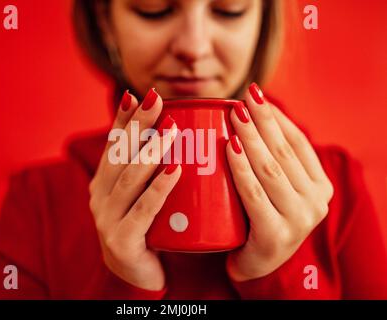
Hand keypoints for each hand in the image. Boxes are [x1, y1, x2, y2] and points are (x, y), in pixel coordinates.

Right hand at [89, 89, 180, 290]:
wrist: (137, 274)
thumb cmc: (147, 228)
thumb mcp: (142, 194)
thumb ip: (150, 169)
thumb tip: (176, 132)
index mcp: (103, 182)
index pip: (112, 144)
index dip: (123, 118)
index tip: (137, 94)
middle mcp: (99, 196)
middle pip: (119, 154)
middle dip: (137, 125)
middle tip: (155, 99)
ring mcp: (106, 218)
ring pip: (129, 179)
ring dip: (150, 151)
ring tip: (172, 130)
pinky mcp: (121, 240)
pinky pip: (142, 211)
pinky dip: (159, 189)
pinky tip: (175, 170)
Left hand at [225, 84, 333, 281]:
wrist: (255, 265)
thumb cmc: (260, 218)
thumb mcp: (275, 188)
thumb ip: (272, 159)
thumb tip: (247, 112)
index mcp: (320, 186)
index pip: (298, 142)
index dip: (276, 117)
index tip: (255, 94)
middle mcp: (316, 201)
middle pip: (283, 152)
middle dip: (262, 121)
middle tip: (242, 98)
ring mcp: (298, 220)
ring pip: (270, 169)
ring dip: (251, 138)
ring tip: (234, 115)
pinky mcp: (275, 235)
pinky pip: (254, 194)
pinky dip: (241, 169)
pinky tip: (229, 148)